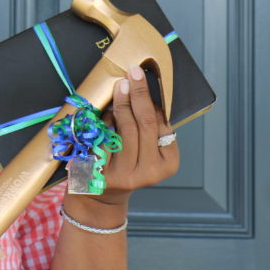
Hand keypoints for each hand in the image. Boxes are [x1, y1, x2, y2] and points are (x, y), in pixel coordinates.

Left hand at [89, 63, 180, 208]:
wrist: (101, 196)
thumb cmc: (127, 164)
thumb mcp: (147, 149)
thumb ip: (150, 127)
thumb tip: (142, 87)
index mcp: (168, 164)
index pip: (160, 124)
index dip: (148, 97)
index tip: (139, 75)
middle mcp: (149, 172)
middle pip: (143, 124)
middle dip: (136, 95)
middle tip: (129, 74)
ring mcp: (125, 176)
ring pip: (122, 129)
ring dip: (119, 105)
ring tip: (118, 91)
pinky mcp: (102, 175)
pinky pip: (102, 139)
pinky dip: (102, 122)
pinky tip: (103, 113)